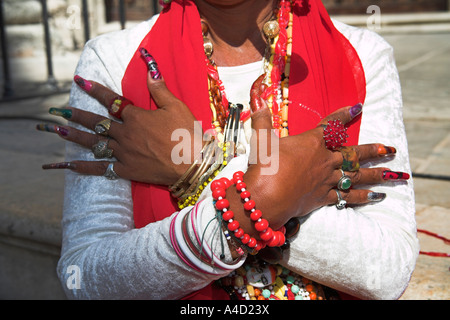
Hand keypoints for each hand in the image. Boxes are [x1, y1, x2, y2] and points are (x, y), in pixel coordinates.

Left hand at [39, 66, 202, 185]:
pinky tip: (68, 166)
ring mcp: (123, 153)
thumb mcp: (176, 107)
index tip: (80, 81)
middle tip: (58, 110)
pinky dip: (84, 167)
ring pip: (94, 142)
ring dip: (74, 137)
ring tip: (57, 131)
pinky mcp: (126, 170)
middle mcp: (125, 134)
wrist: (191, 165)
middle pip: (96, 122)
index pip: (112, 100)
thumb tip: (149, 69)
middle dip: (76, 114)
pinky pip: (101, 168)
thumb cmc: (187, 135)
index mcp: (136, 117)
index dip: (95, 90)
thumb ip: (159, 89)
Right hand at [226, 75, 409, 236]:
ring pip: (356, 175)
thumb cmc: (266, 165)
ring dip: (376, 173)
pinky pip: (348, 197)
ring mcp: (327, 180)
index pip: (331, 125)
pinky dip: (363, 197)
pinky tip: (377, 196)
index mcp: (312, 142)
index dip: (344, 115)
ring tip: (396, 173)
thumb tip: (257, 101)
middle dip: (373, 150)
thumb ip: (262, 120)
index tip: (358, 107)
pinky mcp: (323, 198)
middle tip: (391, 149)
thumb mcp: (262, 139)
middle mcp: (325, 160)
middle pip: (353, 153)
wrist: (267, 196)